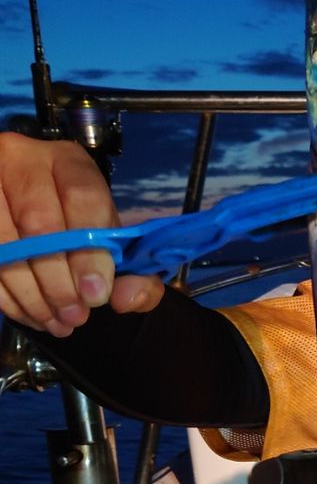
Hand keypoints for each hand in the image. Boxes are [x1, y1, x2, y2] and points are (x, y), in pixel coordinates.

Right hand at [0, 132, 163, 336]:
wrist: (28, 204)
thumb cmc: (79, 223)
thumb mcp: (114, 238)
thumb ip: (135, 272)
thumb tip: (127, 299)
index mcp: (70, 163)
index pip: (83, 200)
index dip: (89, 253)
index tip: (96, 295)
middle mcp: (23, 161)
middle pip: (39, 222)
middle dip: (58, 280)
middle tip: (74, 315)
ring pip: (4, 242)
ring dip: (31, 293)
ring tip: (55, 322)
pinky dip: (6, 294)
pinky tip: (29, 314)